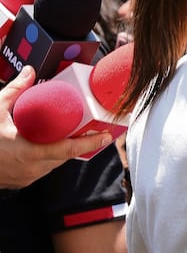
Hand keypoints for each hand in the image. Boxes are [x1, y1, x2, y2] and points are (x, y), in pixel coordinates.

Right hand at [0, 67, 112, 188]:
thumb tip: (29, 70)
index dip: (90, 143)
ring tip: (75, 135)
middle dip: (80, 144)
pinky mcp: (21, 182)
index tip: (107, 136)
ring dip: (64, 151)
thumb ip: (14, 91)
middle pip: (65, 156)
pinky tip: (52, 145)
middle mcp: (32, 169)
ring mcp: (27, 178)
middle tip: (94, 130)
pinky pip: (43, 169)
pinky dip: (49, 158)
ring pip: (55, 164)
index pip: (68, 150)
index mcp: (29, 152)